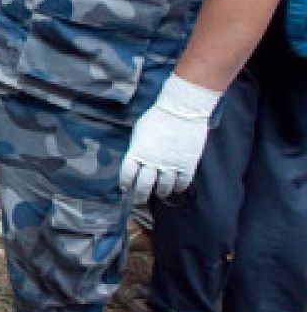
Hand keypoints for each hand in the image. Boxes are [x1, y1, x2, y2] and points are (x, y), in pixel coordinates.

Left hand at [118, 75, 220, 204]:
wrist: (182, 110)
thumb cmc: (157, 117)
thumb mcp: (139, 132)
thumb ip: (137, 148)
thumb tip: (137, 159)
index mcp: (137, 152)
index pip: (127, 174)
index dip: (125, 183)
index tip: (125, 188)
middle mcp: (152, 162)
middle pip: (143, 186)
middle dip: (140, 196)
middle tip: (139, 201)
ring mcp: (170, 165)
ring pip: (164, 188)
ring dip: (160, 193)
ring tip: (159, 194)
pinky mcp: (187, 165)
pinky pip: (182, 183)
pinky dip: (179, 188)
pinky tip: (177, 188)